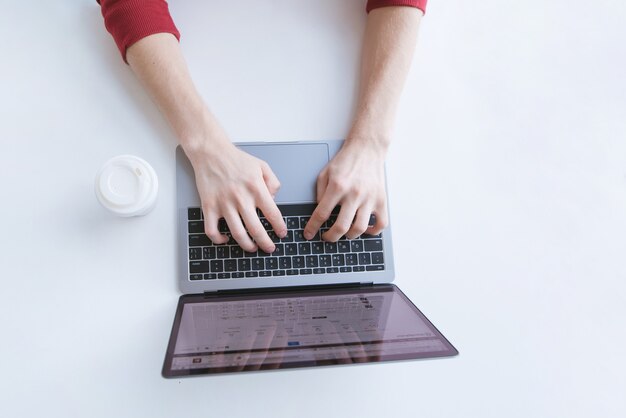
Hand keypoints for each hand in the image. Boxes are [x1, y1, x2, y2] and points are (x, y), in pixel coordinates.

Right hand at [185, 138, 286, 252]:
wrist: (210, 152)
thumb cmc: (236, 159)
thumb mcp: (262, 166)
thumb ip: (273, 182)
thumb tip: (274, 200)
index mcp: (256, 188)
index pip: (272, 214)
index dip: (279, 227)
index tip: (281, 234)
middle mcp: (240, 198)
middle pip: (256, 229)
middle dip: (265, 243)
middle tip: (270, 248)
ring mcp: (223, 204)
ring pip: (237, 233)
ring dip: (247, 245)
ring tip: (252, 248)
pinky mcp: (208, 207)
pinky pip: (212, 230)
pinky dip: (218, 239)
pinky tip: (225, 239)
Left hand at [304, 140, 387, 241]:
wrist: (367, 149)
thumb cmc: (346, 161)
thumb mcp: (325, 173)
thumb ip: (319, 193)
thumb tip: (319, 212)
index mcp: (338, 187)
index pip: (321, 214)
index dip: (312, 228)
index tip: (308, 234)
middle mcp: (354, 194)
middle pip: (341, 227)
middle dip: (330, 237)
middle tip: (326, 237)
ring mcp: (369, 198)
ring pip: (359, 229)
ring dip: (349, 236)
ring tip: (344, 233)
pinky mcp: (381, 200)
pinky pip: (381, 224)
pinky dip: (372, 231)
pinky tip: (364, 229)